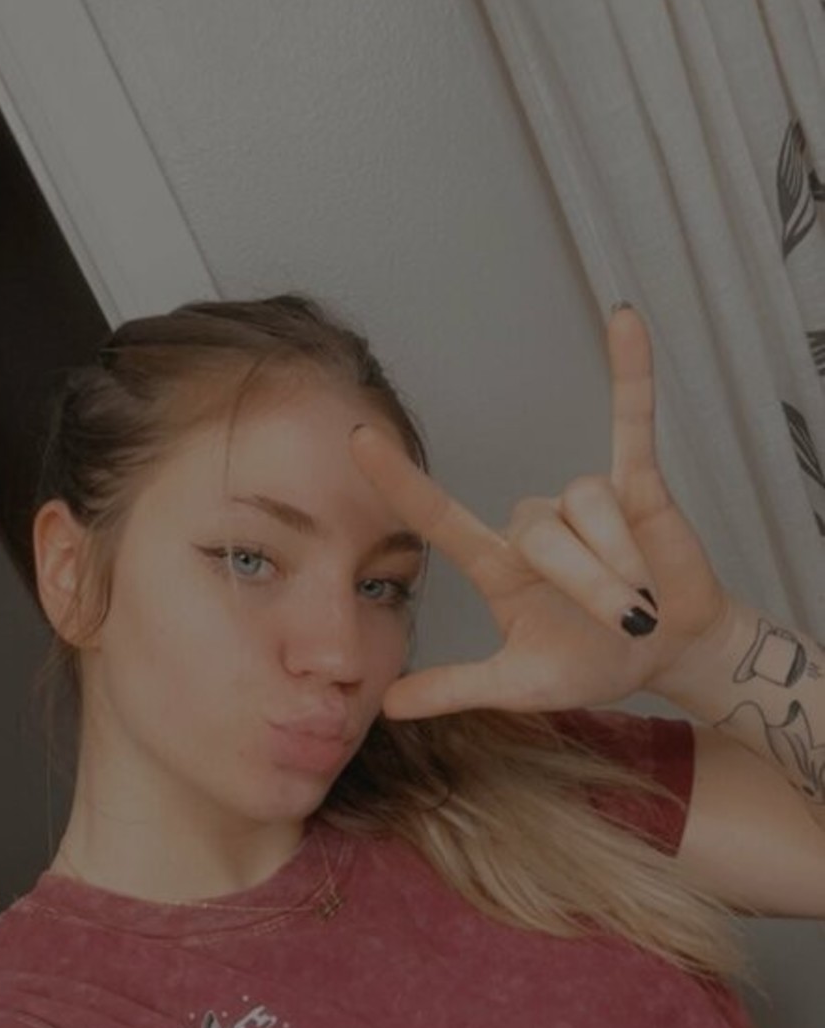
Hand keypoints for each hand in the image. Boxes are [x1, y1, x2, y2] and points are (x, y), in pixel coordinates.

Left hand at [350, 305, 732, 720]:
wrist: (669, 652)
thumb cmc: (591, 664)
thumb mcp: (521, 686)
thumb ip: (458, 688)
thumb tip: (388, 706)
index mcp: (499, 565)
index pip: (437, 516)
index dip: (400, 481)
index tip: (358, 439)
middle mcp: (533, 525)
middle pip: (544, 535)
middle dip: (591, 585)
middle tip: (626, 625)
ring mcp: (581, 501)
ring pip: (589, 507)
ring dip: (623, 561)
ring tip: (646, 597)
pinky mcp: (636, 483)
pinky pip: (631, 422)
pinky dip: (632, 375)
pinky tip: (625, 320)